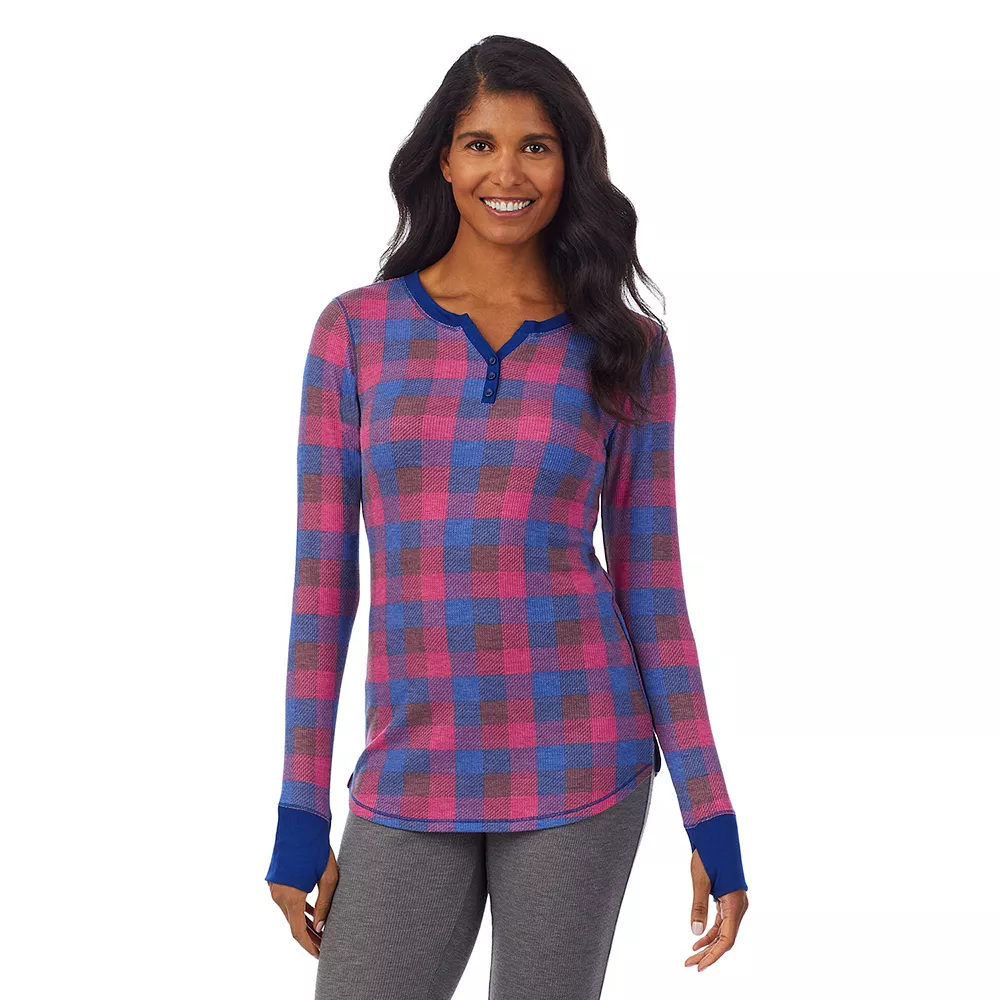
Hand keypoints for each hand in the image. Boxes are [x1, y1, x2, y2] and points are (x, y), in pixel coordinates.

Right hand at [267, 848, 339, 957]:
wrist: (300, 822)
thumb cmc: (317, 848)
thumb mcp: (328, 878)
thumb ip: (325, 905)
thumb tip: (321, 928)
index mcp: (291, 897)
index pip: (298, 932)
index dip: (309, 945)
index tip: (320, 954)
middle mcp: (278, 895)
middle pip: (293, 924)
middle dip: (308, 936)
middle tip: (325, 945)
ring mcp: (275, 887)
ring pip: (289, 912)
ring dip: (303, 923)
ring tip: (320, 932)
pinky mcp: (276, 879)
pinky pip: (286, 900)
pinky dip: (298, 909)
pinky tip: (311, 913)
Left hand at [683, 848, 748, 971]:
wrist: (716, 833)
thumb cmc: (710, 854)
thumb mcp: (701, 880)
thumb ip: (699, 907)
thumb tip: (695, 932)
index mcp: (735, 903)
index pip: (727, 939)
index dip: (714, 955)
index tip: (700, 966)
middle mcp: (738, 906)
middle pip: (726, 938)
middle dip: (708, 953)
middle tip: (690, 964)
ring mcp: (734, 903)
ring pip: (723, 932)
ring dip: (708, 944)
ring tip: (692, 955)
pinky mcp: (728, 899)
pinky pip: (721, 922)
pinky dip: (710, 931)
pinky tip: (698, 939)